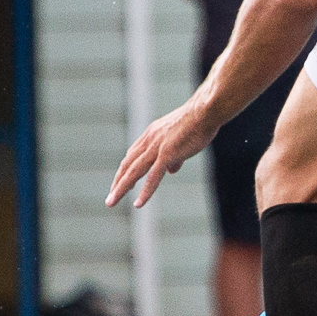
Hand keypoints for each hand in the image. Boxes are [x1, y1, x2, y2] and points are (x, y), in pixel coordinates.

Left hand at [107, 96, 221, 209]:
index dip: (125, 169)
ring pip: (134, 171)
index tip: (121, 181)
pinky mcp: (167, 154)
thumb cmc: (199, 122)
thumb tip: (171, 171)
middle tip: (111, 197)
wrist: (206, 111)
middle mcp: (149, 140)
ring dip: (121, 188)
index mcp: (152, 134)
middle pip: (127, 164)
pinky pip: (153, 177)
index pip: (133, 154)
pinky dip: (145, 191)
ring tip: (112, 202)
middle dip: (118, 181)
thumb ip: (175, 156)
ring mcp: (157, 147)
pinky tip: (138, 204)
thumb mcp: (182, 138)